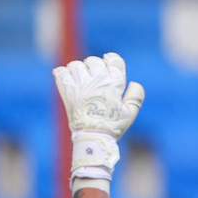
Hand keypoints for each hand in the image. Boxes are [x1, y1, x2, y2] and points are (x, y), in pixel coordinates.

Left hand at [52, 52, 144, 186]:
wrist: (93, 137)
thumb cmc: (113, 126)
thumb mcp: (131, 113)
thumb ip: (136, 96)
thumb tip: (134, 83)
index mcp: (115, 85)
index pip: (114, 60)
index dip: (111, 59)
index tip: (108, 62)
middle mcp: (98, 82)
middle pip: (94, 61)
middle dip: (94, 66)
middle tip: (93, 76)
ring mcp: (81, 86)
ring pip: (76, 65)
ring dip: (78, 70)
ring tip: (81, 79)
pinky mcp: (67, 91)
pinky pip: (61, 73)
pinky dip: (63, 74)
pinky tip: (68, 80)